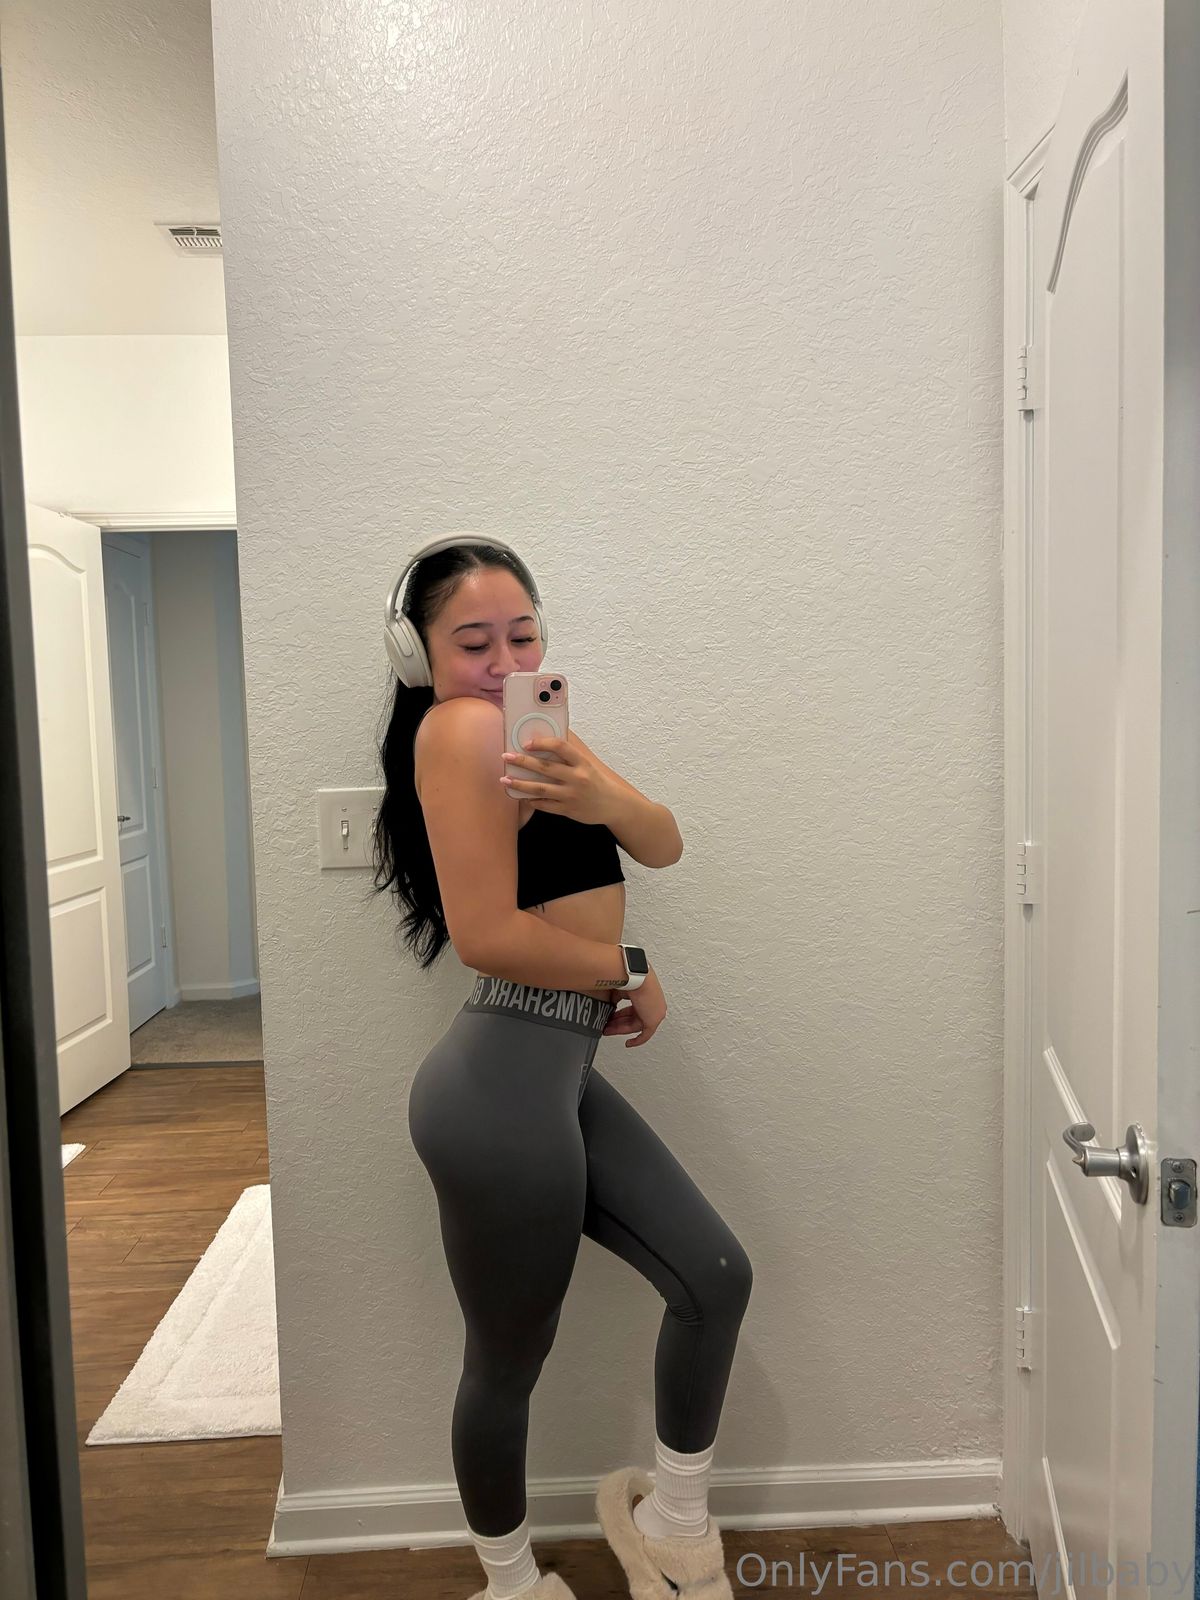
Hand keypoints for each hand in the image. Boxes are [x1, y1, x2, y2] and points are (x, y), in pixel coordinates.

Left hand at [499, 733, 618, 826]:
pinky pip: (545, 805)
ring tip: (505, 780)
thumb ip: (568, 757)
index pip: (560, 747)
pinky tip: (522, 797)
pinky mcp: (568, 810)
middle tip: (506, 757)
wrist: (613, 805)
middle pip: (545, 768)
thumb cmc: (596, 782)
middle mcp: (577, 778)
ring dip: (520, 784)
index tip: (526, 743)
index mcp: (582, 763)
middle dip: (522, 762)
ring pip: (540, 789)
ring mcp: (572, 795)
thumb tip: (544, 744)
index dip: (542, 743)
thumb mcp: (587, 765)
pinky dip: (532, 801)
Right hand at [601, 965, 666, 1047]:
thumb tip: (609, 1007)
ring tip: (608, 1031)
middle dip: (617, 1023)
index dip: (619, 1015)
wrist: (636, 976)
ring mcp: (655, 1012)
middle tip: (606, 1027)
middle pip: (633, 1018)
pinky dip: (637, 1040)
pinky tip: (629, 1043)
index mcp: (646, 994)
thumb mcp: (619, 990)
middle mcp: (652, 1003)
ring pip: (635, 1025)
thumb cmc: (630, 977)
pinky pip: (646, 1034)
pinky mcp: (654, 1020)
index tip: (610, 1019)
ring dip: (620, 1029)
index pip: (632, 1009)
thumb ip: (615, 999)